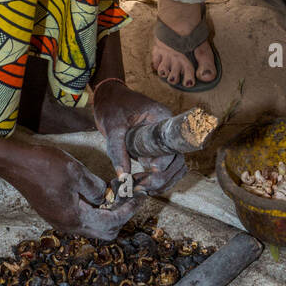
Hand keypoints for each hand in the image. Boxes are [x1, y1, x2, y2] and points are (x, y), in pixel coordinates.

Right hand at [3, 139, 137, 241]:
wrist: (14, 164)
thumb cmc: (43, 165)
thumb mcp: (76, 172)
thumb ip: (96, 187)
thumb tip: (107, 196)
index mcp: (74, 218)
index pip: (112, 223)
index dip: (129, 210)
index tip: (140, 196)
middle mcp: (68, 225)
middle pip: (105, 232)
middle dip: (121, 215)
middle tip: (129, 196)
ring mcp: (61, 221)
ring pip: (94, 225)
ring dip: (108, 212)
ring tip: (117, 191)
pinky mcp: (57, 213)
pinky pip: (83, 217)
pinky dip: (96, 208)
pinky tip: (99, 191)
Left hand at [92, 79, 187, 194]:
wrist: (109, 97)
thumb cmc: (112, 105)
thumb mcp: (112, 126)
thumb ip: (117, 150)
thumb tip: (123, 177)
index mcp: (162, 119)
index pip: (172, 146)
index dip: (165, 162)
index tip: (151, 170)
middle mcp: (167, 132)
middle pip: (177, 161)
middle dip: (162, 178)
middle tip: (142, 186)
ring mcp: (163, 141)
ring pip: (175, 168)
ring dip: (162, 182)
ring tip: (141, 188)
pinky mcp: (157, 149)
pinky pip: (166, 168)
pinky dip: (159, 180)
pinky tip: (143, 185)